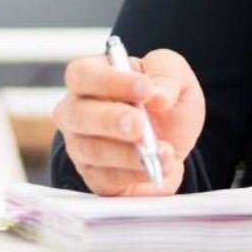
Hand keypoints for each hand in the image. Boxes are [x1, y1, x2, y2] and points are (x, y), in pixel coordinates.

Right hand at [53, 47, 204, 196]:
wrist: (174, 140)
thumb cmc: (163, 100)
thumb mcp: (173, 73)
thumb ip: (166, 74)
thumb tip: (158, 94)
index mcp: (91, 75)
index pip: (84, 74)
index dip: (110, 81)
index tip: (145, 88)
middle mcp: (77, 110)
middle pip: (79, 115)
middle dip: (112, 120)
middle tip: (139, 124)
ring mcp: (80, 145)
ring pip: (93, 150)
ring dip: (130, 153)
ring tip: (161, 151)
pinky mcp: (94, 176)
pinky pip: (107, 178)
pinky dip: (136, 173)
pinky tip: (157, 166)